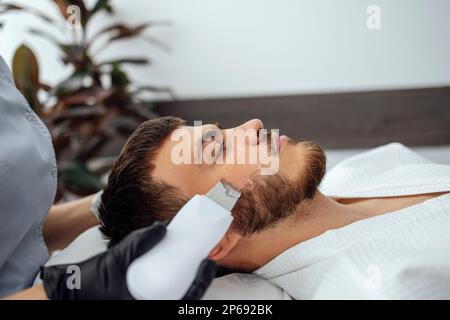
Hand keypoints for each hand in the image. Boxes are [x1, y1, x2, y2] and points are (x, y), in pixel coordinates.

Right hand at [40, 221, 216, 299]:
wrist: (67, 294)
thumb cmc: (90, 281)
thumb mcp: (116, 259)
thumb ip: (139, 242)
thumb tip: (163, 227)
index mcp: (147, 306)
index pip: (186, 299)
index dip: (201, 281)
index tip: (209, 261)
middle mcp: (149, 308)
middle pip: (184, 296)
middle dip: (197, 277)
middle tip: (205, 257)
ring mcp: (145, 305)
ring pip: (175, 294)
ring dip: (187, 279)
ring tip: (194, 258)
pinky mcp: (140, 300)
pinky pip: (164, 293)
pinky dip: (173, 280)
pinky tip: (176, 265)